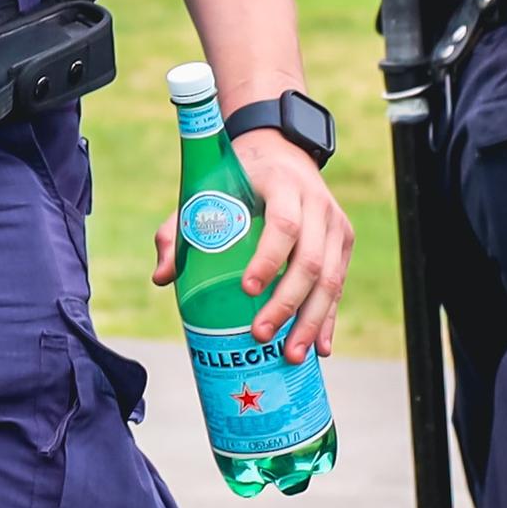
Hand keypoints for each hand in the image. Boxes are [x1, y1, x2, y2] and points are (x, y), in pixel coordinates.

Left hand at [152, 124, 349, 358]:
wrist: (281, 152)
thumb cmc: (234, 178)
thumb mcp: (204, 192)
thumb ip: (178, 231)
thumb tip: (163, 277)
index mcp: (282, 185)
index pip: (284, 224)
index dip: (269, 259)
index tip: (247, 290)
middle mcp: (317, 204)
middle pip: (311, 260)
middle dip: (287, 303)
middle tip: (260, 334)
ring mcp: (335, 225)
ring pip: (331, 279)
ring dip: (311, 321)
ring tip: (291, 355)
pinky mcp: (343, 242)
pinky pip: (339, 285)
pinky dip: (328, 319)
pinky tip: (319, 348)